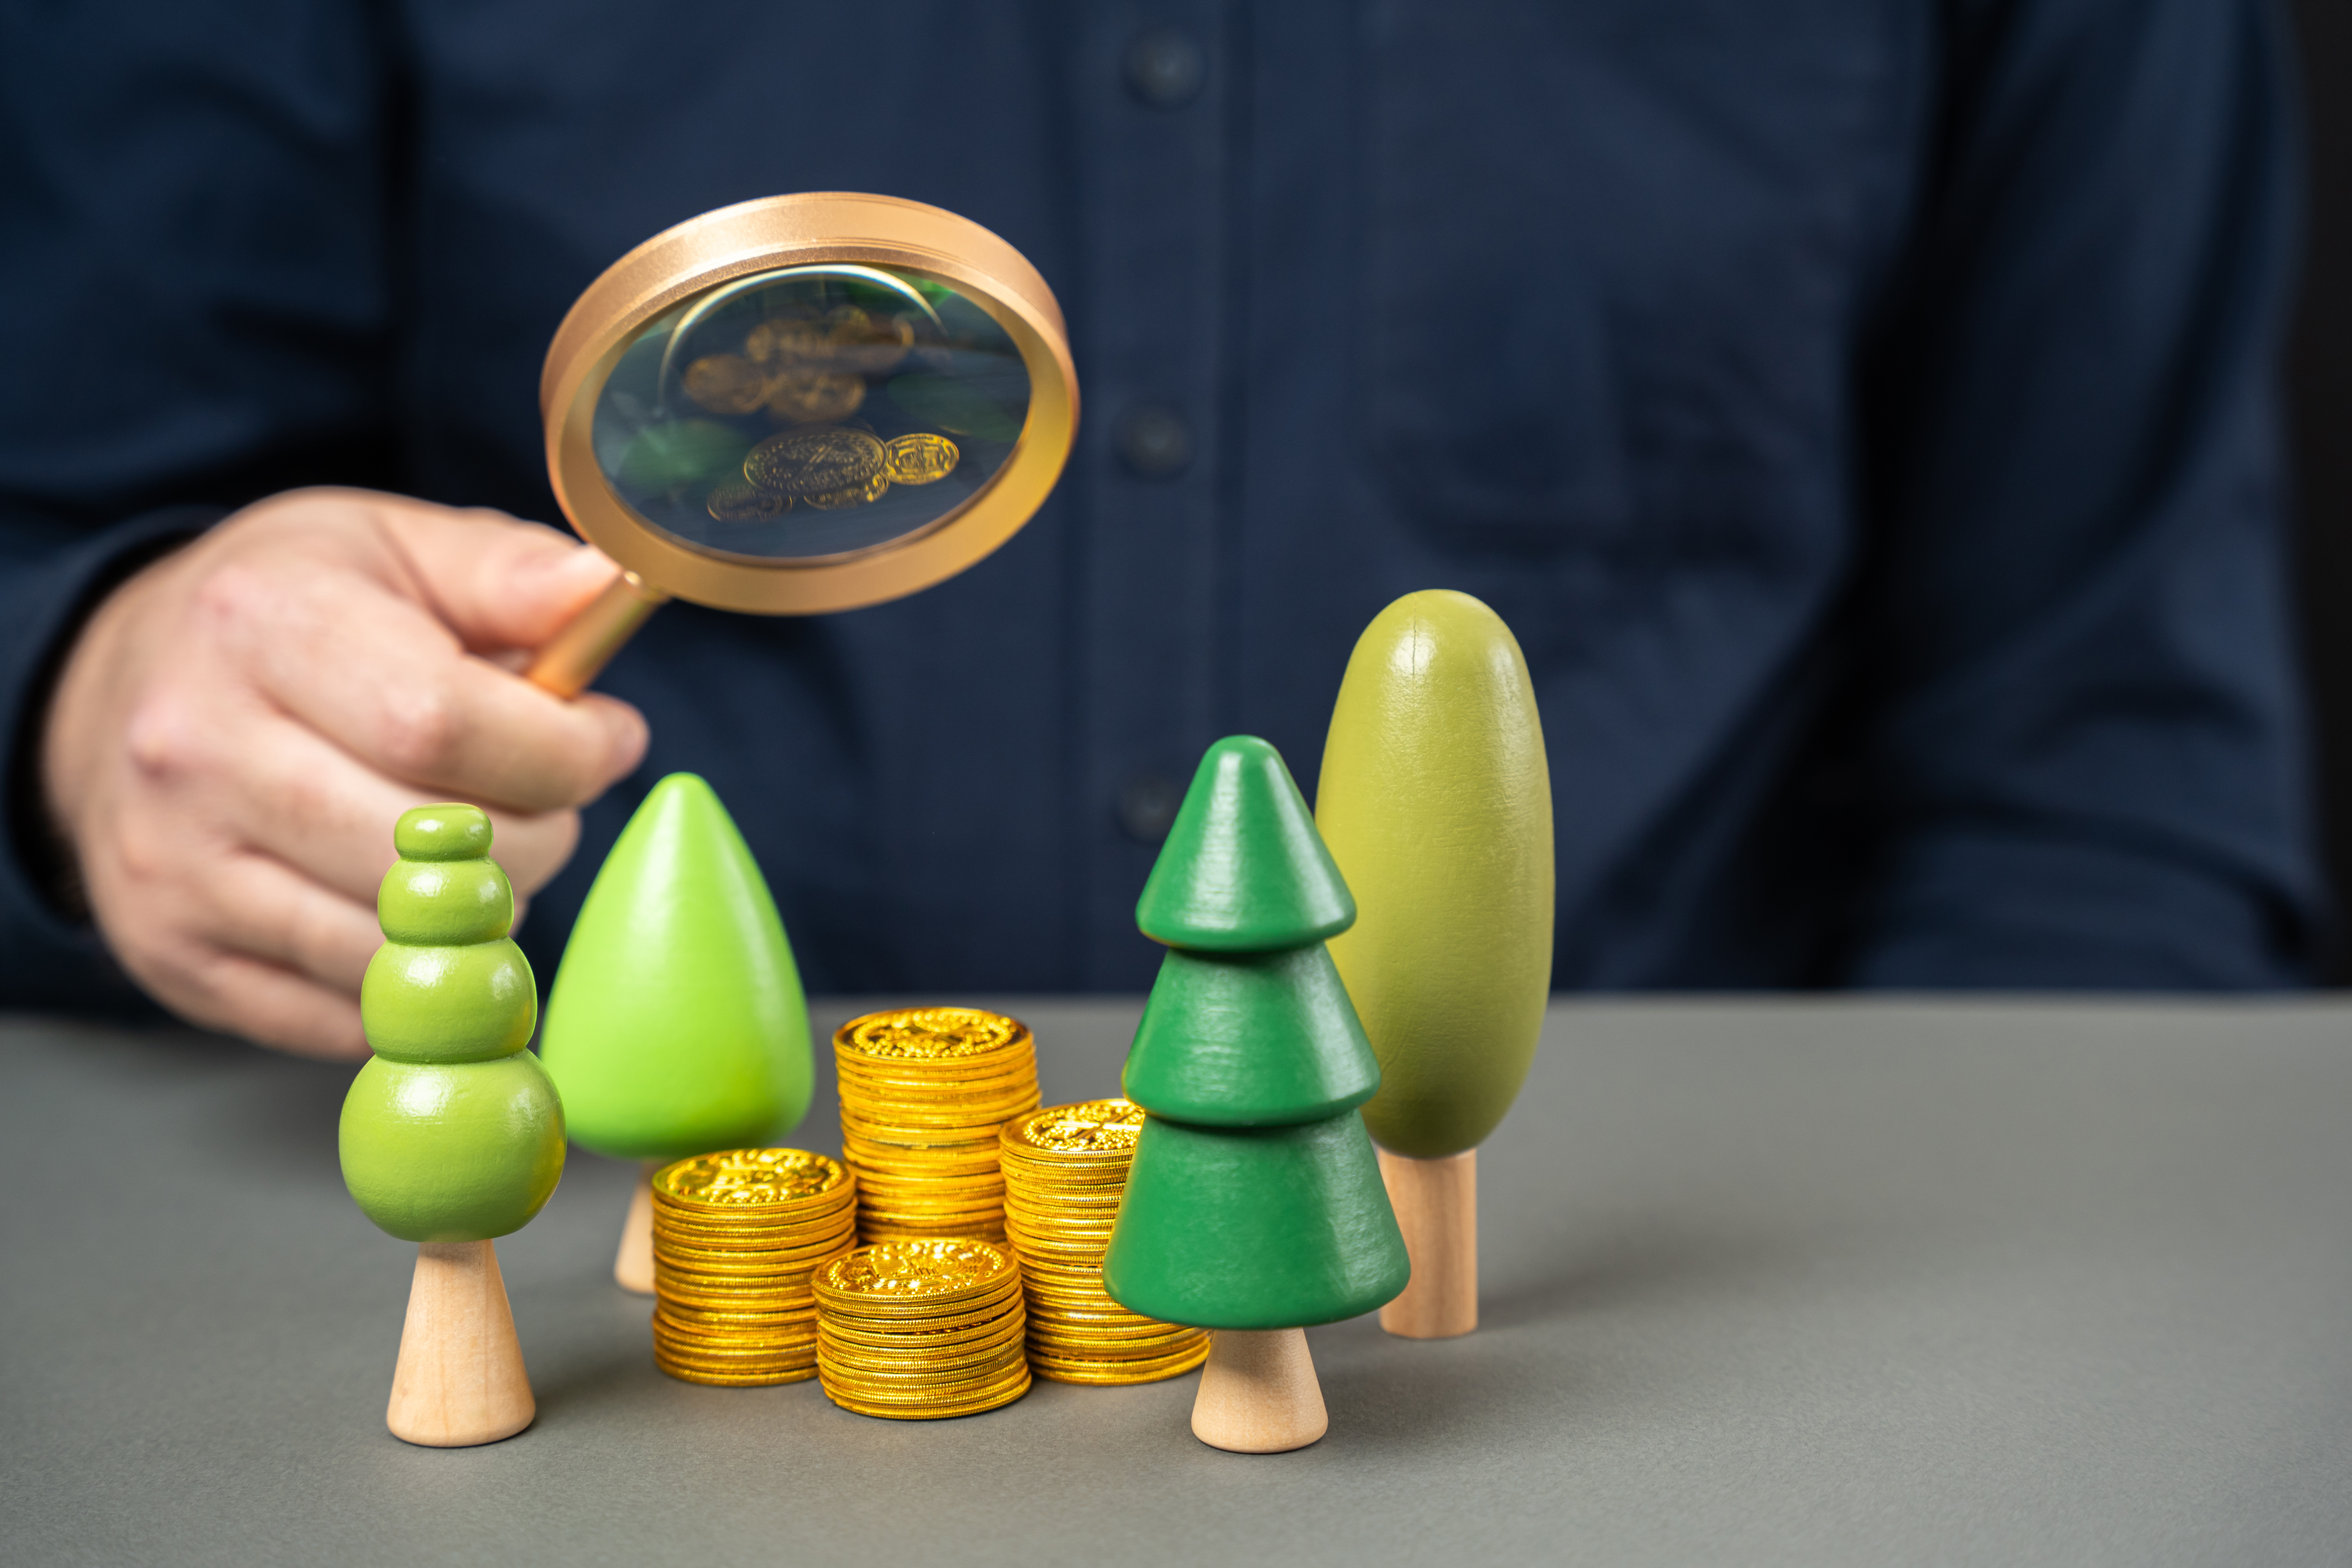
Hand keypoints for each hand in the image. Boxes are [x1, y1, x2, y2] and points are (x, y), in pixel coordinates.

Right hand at [41, 488, 649, 1058]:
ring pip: (399, 944)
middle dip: (537, 834)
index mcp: (261, 624)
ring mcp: (175, 866)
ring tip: (477, 849)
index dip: (562, 750)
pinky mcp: (177, 957)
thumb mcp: (392, 549)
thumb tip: (605, 588)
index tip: (606, 738)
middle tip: (542, 799)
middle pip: (431, 847)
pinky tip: (414, 905)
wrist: (116, 694)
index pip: (444, 724)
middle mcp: (196, 747)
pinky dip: (415, 971)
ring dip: (483, 911)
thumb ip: (512, 573)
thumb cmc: (288, 616)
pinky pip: (350, 1011)